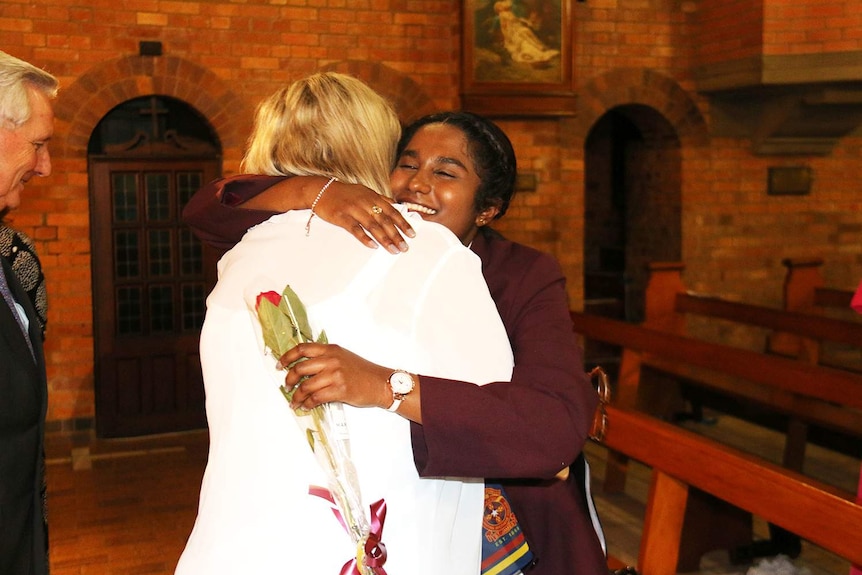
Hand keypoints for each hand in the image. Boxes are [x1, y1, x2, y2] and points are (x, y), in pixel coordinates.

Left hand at [278, 343, 392, 410]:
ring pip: (306, 386)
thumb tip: (303, 367)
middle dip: (289, 380)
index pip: (302, 349)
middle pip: (300, 368)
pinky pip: (316, 398)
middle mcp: (332, 360)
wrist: (380, 383)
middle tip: (287, 387)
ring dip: (297, 396)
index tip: (280, 365)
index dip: (287, 357)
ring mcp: (335, 375)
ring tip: (294, 402)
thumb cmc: (362, 372)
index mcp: (331, 350)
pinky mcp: (339, 390)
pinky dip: (307, 404)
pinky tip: (305, 406)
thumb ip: (325, 358)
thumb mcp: (343, 357)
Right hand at [314, 181, 415, 253]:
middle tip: (404, 247)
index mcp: (373, 197)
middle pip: (384, 221)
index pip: (392, 211)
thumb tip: (395, 204)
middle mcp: (365, 202)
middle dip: (396, 235)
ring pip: (372, 226)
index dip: (403, 223)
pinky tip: (373, 246)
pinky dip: (365, 238)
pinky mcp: (342, 217)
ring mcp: (353, 209)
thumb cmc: (344, 193)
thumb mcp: (364, 191)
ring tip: (393, 250)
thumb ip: (380, 198)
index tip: (412, 234)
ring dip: (384, 239)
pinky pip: (355, 229)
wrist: (321, 190)